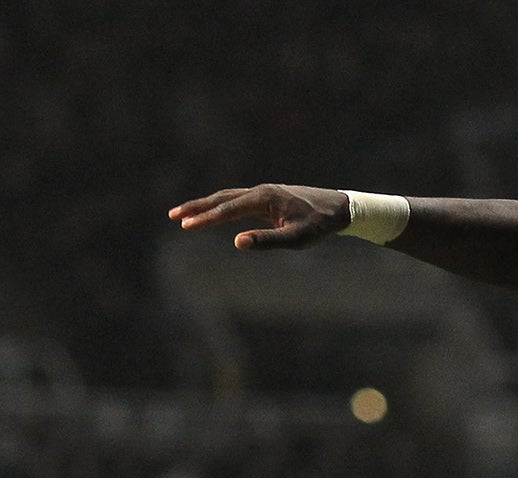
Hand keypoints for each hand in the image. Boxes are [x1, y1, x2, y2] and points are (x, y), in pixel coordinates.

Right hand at [169, 185, 351, 249]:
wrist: (340, 208)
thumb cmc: (320, 225)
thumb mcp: (297, 239)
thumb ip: (266, 241)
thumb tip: (237, 242)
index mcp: (264, 198)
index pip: (227, 210)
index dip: (206, 219)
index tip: (185, 226)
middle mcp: (260, 191)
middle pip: (221, 198)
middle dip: (197, 207)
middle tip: (173, 216)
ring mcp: (263, 193)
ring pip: (228, 197)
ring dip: (206, 205)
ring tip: (186, 214)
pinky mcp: (268, 198)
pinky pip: (238, 200)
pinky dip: (221, 205)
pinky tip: (215, 213)